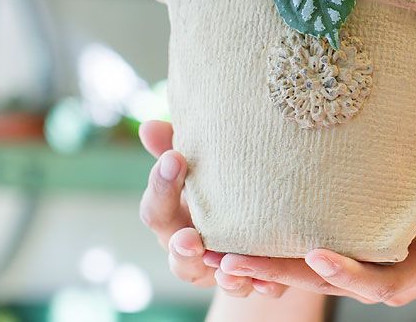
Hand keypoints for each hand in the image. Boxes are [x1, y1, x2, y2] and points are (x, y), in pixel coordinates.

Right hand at [138, 120, 288, 298]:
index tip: (174, 158)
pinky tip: (265, 281)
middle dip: (182, 248)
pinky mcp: (251, 280)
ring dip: (220, 273)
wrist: (258, 219)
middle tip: (189, 238)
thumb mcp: (203, 165)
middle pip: (177, 253)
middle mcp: (190, 248)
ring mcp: (217, 269)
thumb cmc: (221, 183)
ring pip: (213, 278)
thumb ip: (178, 146)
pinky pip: (252, 289)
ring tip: (227, 265)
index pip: (155, 209)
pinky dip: (258, 286)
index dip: (161, 186)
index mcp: (174, 218)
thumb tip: (150, 127)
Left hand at [216, 177, 415, 307]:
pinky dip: (277, 251)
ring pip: (308, 272)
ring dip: (264, 265)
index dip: (344, 270)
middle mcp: (381, 274)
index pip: (371, 279)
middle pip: (323, 280)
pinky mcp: (355, 249)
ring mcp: (364, 265)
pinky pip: (312, 255)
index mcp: (411, 270)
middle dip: (277, 272)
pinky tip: (244, 238)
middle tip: (230, 261)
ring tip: (217, 255)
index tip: (315, 255)